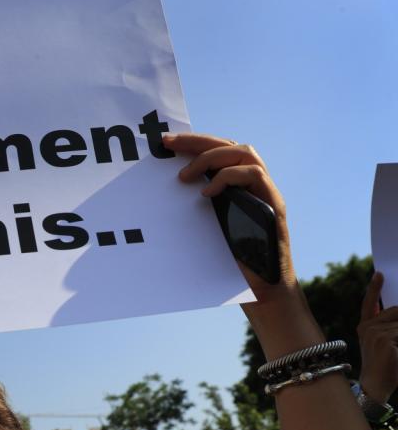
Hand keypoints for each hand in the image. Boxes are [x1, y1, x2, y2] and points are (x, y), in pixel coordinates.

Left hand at [163, 133, 295, 300]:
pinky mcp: (274, 205)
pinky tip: (206, 193)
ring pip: (245, 152)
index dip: (193, 142)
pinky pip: (254, 175)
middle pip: (229, 144)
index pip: (218, 150)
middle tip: (168, 144)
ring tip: (186, 175)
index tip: (164, 143)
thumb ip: (193, 207)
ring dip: (212, 157)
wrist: (261, 289)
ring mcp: (266, 192)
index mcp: (237, 185)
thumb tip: (156, 196)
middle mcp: (253, 184)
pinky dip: (228, 178)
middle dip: (197, 141)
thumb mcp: (205, 228)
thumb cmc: (230, 261)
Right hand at [357, 272, 397, 403]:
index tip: (380, 274)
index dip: (374, 289)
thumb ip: (392, 327)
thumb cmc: (386, 366)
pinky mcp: (384, 339)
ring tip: (395, 349)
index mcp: (365, 327)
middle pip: (397, 311)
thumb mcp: (387, 343)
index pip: (369, 304)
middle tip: (396, 339)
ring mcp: (374, 332)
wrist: (376, 386)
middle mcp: (367, 327)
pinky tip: (396, 352)